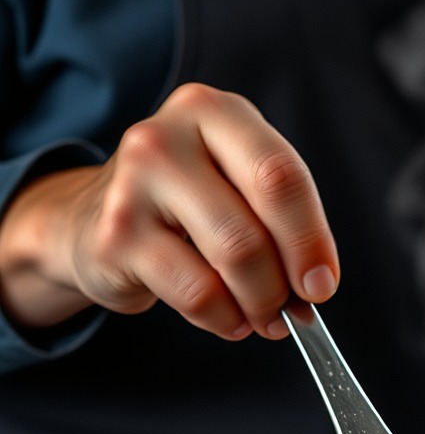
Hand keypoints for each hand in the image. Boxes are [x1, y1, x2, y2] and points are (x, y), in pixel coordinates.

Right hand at [0, 83, 337, 339]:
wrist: (92, 220)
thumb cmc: (187, 205)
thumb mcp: (237, 187)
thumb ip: (281, 222)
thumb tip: (317, 283)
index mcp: (216, 114)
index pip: (282, 175)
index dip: (312, 238)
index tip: (323, 283)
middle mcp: (169, 137)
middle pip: (260, 220)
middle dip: (288, 278)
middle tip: (296, 308)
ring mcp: (135, 184)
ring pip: (233, 258)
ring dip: (261, 303)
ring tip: (263, 316)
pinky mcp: (118, 237)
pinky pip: (198, 294)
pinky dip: (226, 319)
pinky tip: (228, 318)